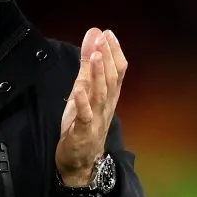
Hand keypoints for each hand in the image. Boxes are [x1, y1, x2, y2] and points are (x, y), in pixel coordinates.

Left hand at [55, 28, 127, 186]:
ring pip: (100, 95)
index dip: (114, 52)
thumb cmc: (83, 124)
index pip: (118, 72)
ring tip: (94, 56)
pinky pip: (84, 116)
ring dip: (98, 75)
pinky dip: (82, 103)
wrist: (80, 162)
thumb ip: (87, 66)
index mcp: (108, 96)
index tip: (108, 34)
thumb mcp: (83, 91)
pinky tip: (78, 90)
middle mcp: (106, 106)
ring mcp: (95, 119)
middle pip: (111, 80)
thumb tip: (93, 37)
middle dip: (107, 58)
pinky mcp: (82, 132)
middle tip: (103, 39)